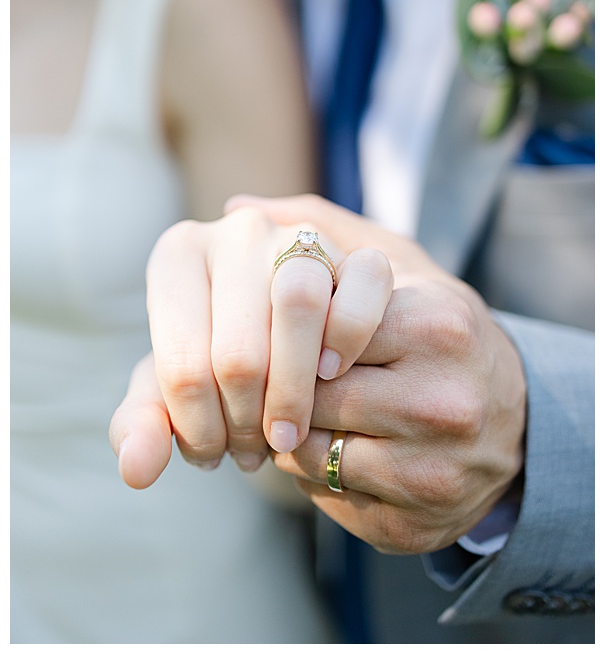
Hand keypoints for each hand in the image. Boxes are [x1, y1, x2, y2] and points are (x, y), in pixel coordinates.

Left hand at [110, 196, 392, 485]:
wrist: (289, 329)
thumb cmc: (218, 358)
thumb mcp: (172, 388)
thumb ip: (143, 423)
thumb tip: (137, 469)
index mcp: (179, 253)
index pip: (182, 365)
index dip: (196, 429)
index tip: (210, 455)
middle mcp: (238, 231)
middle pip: (240, 351)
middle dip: (245, 423)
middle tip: (252, 452)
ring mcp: (302, 235)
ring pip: (300, 307)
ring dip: (295, 392)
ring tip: (288, 433)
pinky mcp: (358, 252)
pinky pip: (362, 288)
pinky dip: (348, 337)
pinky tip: (332, 373)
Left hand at [111, 194, 526, 552]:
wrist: (518, 427)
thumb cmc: (440, 336)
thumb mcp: (401, 268)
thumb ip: (322, 229)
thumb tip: (236, 208)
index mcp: (438, 324)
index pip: (317, 332)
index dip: (290, 339)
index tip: (293, 339)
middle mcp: (444, 397)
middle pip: (312, 399)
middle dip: (287, 392)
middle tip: (285, 384)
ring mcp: (436, 467)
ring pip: (313, 455)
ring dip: (299, 438)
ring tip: (316, 417)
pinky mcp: (418, 523)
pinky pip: (332, 500)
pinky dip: (322, 478)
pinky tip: (343, 454)